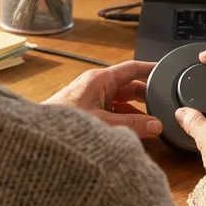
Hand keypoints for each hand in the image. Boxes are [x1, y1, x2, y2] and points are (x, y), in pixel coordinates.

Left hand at [44, 60, 162, 138]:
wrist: (38, 137)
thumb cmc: (64, 124)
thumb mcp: (103, 123)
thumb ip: (131, 124)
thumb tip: (157, 125)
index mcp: (100, 80)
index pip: (132, 68)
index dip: (150, 69)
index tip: (166, 70)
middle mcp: (96, 87)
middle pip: (128, 86)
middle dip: (146, 95)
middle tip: (167, 102)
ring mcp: (91, 100)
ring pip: (120, 101)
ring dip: (135, 111)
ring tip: (154, 120)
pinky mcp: (87, 113)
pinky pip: (111, 112)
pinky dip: (124, 119)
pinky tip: (134, 131)